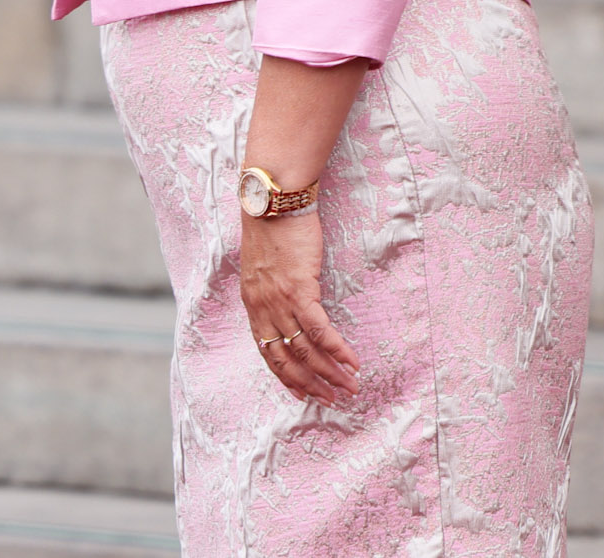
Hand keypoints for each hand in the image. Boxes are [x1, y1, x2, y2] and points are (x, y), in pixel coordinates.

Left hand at [239, 211, 359, 404]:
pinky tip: (352, 362)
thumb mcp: (262, 268)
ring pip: (305, 349)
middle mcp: (262, 307)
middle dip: (310, 384)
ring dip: (329, 373)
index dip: (286, 377)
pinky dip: (337, 350)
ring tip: (350, 387)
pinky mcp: (299, 289)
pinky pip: (319, 329)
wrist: (272, 202)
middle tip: (332, 399)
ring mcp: (279, 300)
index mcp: (252, 304)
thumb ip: (270, 292)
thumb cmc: (271, 230)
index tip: (303, 395)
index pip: (266, 352)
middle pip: (286, 358)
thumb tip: (286, 309)